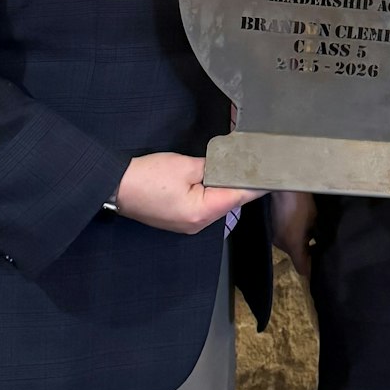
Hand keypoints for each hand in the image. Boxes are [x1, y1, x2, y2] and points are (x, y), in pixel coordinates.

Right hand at [112, 153, 262, 234]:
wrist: (115, 187)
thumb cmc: (146, 177)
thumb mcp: (185, 166)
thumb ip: (213, 167)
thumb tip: (230, 167)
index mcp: (202, 212)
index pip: (239, 197)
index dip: (258, 184)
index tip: (274, 175)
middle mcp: (198, 224)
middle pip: (230, 202)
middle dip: (242, 183)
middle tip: (257, 164)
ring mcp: (189, 225)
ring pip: (217, 204)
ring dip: (226, 187)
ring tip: (239, 169)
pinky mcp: (180, 220)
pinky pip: (204, 205)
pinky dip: (211, 192)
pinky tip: (216, 178)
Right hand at [270, 189, 316, 277]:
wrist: (283, 186)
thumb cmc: (302, 202)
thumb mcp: (314, 221)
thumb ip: (315, 238)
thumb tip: (317, 247)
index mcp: (292, 245)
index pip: (301, 268)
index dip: (311, 271)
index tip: (321, 268)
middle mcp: (281, 245)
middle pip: (295, 257)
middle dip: (307, 254)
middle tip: (321, 248)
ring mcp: (275, 237)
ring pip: (290, 247)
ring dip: (300, 244)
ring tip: (313, 236)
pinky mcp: (272, 229)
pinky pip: (285, 238)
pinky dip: (293, 236)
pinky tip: (301, 227)